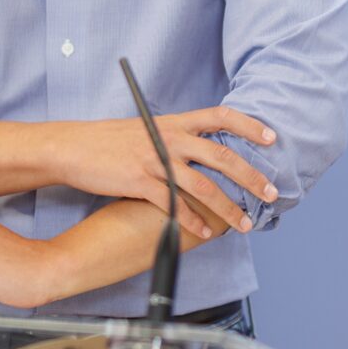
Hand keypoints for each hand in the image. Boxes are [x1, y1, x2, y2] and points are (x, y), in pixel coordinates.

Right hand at [58, 107, 277, 238]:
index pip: (220, 116)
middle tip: (272, 193)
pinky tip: (205, 232)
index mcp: (174, 121)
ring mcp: (155, 159)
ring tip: (244, 224)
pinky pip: (172, 204)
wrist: (74, 147)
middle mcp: (169, 137)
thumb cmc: (110, 140)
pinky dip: (192, 220)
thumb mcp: (147, 128)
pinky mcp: (139, 181)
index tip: (272, 138)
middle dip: (251, 176)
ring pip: (202, 185)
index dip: (249, 126)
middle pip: (221, 155)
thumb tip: (201, 148)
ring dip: (227, 207)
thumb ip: (175, 136)